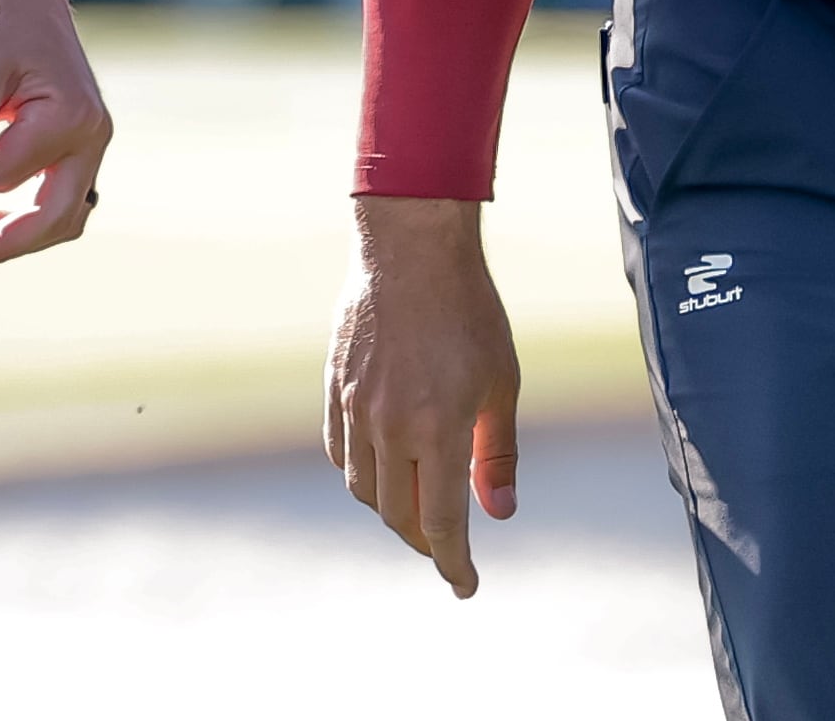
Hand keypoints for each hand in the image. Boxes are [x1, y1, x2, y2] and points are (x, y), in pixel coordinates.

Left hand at [0, 0, 109, 269]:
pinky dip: (16, 204)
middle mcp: (92, 133)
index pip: (9, 178)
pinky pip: (52, 190)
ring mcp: (87, 139)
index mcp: (73, 118)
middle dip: (4, 244)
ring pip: (59, 211)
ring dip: (14, 231)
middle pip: (55, 217)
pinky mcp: (71, 138)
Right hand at [326, 195, 519, 597]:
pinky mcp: (333, 387)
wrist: (411, 249)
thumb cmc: (469, 312)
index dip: (453, 563)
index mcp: (437, 429)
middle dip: (423, 541)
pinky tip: (382, 470)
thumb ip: (497, 454)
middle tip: (446, 547)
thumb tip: (498, 514)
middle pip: (396, 514)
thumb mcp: (501, 384)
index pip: (439, 524)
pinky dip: (360, 474)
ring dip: (390, 509)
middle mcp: (389, 426)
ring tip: (416, 507)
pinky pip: (339, 451)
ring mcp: (354, 407)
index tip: (465, 585)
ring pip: (363, 488)